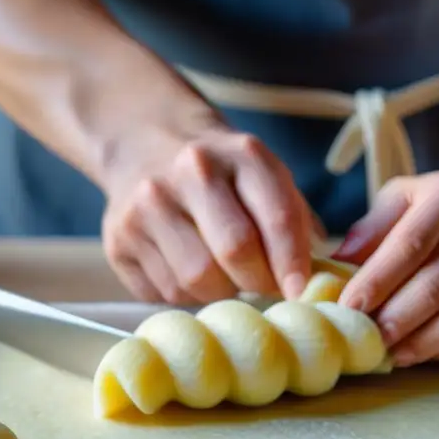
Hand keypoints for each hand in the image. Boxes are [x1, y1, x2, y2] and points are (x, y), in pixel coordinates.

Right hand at [102, 124, 320, 304]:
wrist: (146, 143)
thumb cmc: (222, 174)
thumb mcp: (265, 176)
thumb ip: (295, 222)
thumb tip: (321, 280)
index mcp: (241, 153)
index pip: (276, 215)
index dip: (292, 262)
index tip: (300, 292)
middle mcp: (190, 171)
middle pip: (234, 251)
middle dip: (257, 281)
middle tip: (263, 286)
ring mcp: (147, 205)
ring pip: (195, 280)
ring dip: (219, 292)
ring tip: (223, 276)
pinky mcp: (117, 239)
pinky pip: (163, 292)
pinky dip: (184, 295)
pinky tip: (187, 271)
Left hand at [331, 172, 438, 365]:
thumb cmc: (424, 214)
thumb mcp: (392, 205)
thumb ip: (365, 235)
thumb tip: (333, 272)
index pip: (410, 245)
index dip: (376, 282)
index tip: (347, 308)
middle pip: (436, 287)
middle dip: (395, 321)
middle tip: (364, 341)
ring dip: (420, 344)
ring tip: (387, 354)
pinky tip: (417, 352)